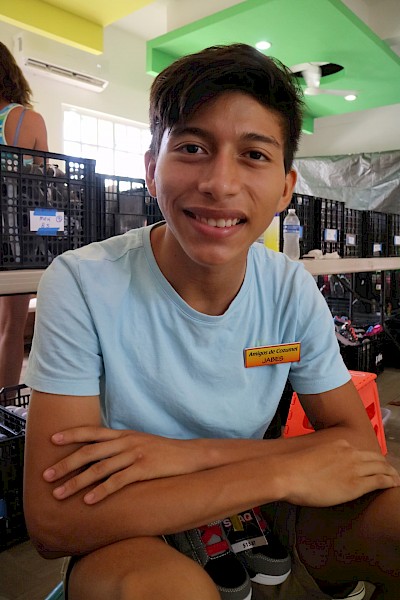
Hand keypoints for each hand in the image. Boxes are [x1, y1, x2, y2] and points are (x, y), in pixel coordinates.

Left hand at [43, 426, 204, 503]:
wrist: (191, 455)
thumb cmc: (164, 452)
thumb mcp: (140, 443)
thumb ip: (120, 446)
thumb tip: (99, 455)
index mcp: (124, 434)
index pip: (93, 432)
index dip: (72, 434)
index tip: (52, 439)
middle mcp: (126, 441)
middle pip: (90, 451)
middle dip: (66, 463)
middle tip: (46, 475)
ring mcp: (135, 454)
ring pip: (99, 468)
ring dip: (77, 481)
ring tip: (60, 493)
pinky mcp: (144, 469)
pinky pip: (118, 481)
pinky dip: (101, 491)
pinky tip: (89, 500)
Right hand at [278, 439, 399, 506]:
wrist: (288, 472)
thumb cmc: (292, 466)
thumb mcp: (310, 454)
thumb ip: (320, 456)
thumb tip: (318, 463)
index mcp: (339, 444)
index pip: (361, 451)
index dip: (370, 458)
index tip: (372, 463)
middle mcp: (350, 452)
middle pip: (375, 457)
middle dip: (384, 464)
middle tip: (390, 471)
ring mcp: (354, 467)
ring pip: (381, 468)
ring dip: (391, 473)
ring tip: (396, 478)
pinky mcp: (356, 484)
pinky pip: (380, 481)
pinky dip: (390, 481)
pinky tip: (394, 484)